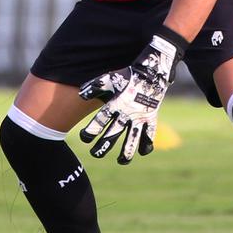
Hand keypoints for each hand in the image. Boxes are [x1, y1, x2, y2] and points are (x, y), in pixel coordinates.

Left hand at [78, 27, 186, 163]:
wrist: (152, 71)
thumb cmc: (128, 75)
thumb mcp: (110, 77)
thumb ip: (95, 86)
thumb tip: (80, 95)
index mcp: (116, 103)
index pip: (101, 120)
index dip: (91, 130)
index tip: (85, 138)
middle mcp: (128, 112)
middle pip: (114, 133)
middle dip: (104, 145)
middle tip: (95, 154)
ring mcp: (141, 116)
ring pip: (133, 138)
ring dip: (127, 151)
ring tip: (122, 161)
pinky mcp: (152, 117)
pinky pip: (150, 133)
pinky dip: (147, 143)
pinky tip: (143, 152)